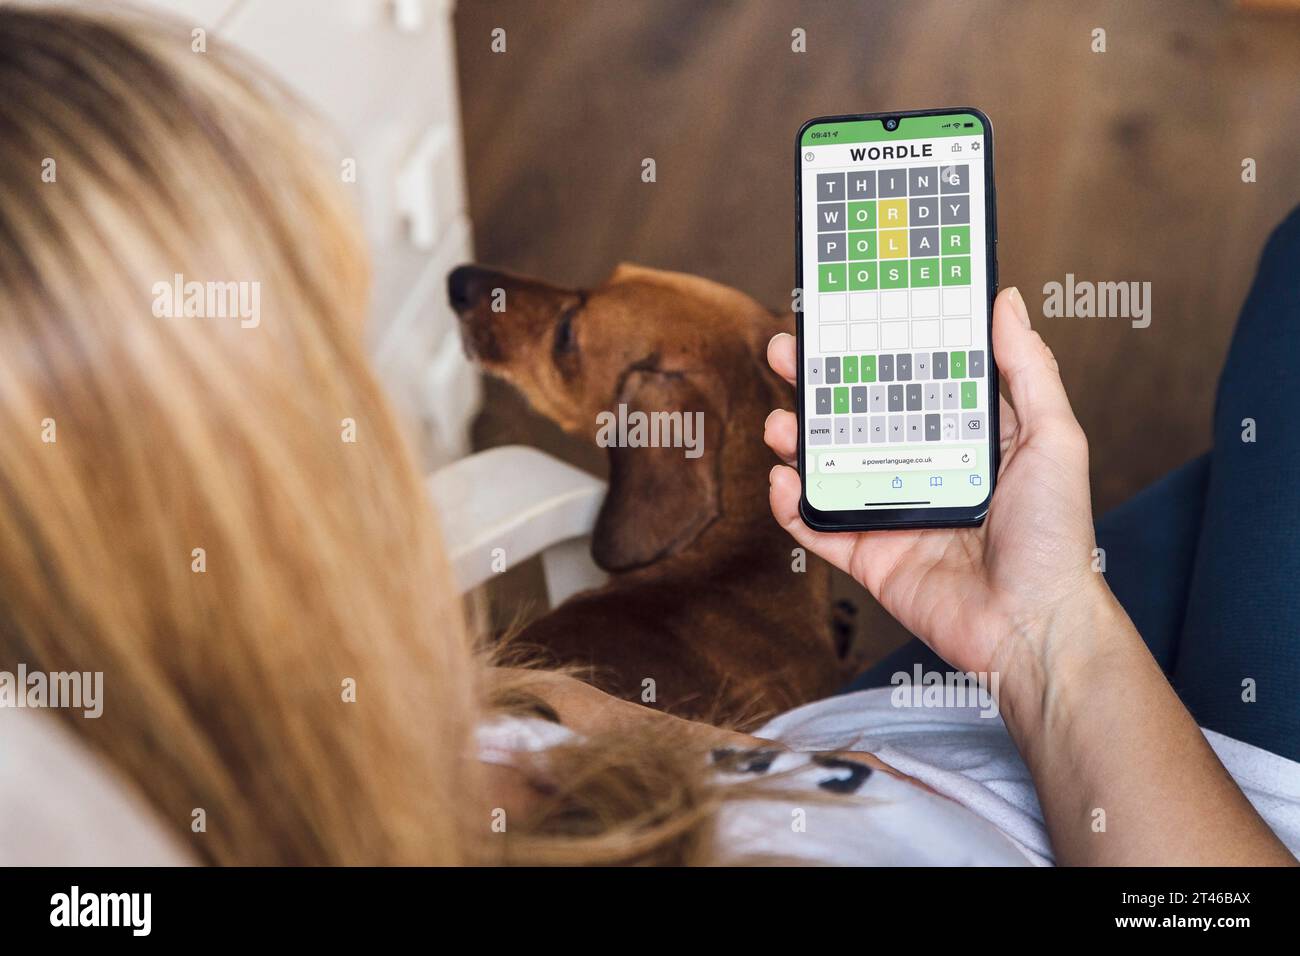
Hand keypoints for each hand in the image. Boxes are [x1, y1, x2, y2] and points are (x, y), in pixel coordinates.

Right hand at [764, 287, 1113, 678]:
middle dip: (816, 383)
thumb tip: (1008, 302)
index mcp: (962, 438)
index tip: (848, 314)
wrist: (1033, 627)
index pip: (910, 380)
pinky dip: (791, 505)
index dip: (877, 348)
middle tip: (787, 351)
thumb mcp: (1053, 439)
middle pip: (856, 416)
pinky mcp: (868, 557)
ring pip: (828, 467)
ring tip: (779, 422)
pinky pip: (818, 527)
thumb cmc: (1056, 538)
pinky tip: (783, 480)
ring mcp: (890, 512)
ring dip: (796, 439)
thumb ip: (1029, 370)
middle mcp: (921, 469)